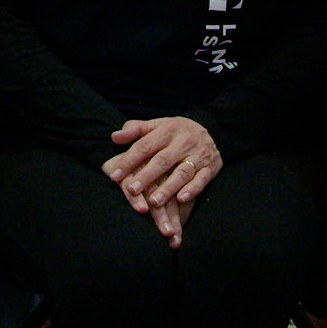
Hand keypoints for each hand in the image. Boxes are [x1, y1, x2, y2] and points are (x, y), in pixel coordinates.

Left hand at [105, 116, 222, 218]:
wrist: (211, 131)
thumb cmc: (176, 132)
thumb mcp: (157, 125)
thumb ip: (135, 130)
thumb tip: (114, 137)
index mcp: (167, 130)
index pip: (145, 146)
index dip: (129, 161)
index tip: (115, 175)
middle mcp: (184, 142)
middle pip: (163, 160)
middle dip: (146, 176)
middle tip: (132, 190)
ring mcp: (199, 155)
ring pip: (182, 172)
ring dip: (168, 188)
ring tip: (154, 202)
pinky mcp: (211, 168)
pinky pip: (201, 179)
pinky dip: (192, 190)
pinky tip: (181, 200)